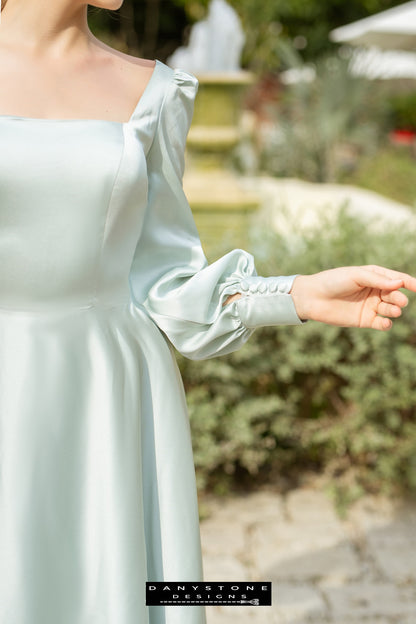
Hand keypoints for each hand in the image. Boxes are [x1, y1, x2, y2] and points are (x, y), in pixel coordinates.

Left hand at [290, 265, 415, 330]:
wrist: (312, 297)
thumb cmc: (333, 281)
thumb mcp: (356, 276)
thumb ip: (377, 280)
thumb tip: (399, 283)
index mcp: (374, 276)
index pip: (397, 279)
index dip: (410, 283)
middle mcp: (375, 291)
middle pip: (396, 294)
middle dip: (399, 297)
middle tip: (398, 301)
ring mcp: (371, 306)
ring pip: (391, 309)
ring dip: (395, 310)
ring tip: (392, 310)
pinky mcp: (364, 320)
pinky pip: (381, 323)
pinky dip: (386, 324)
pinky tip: (385, 322)